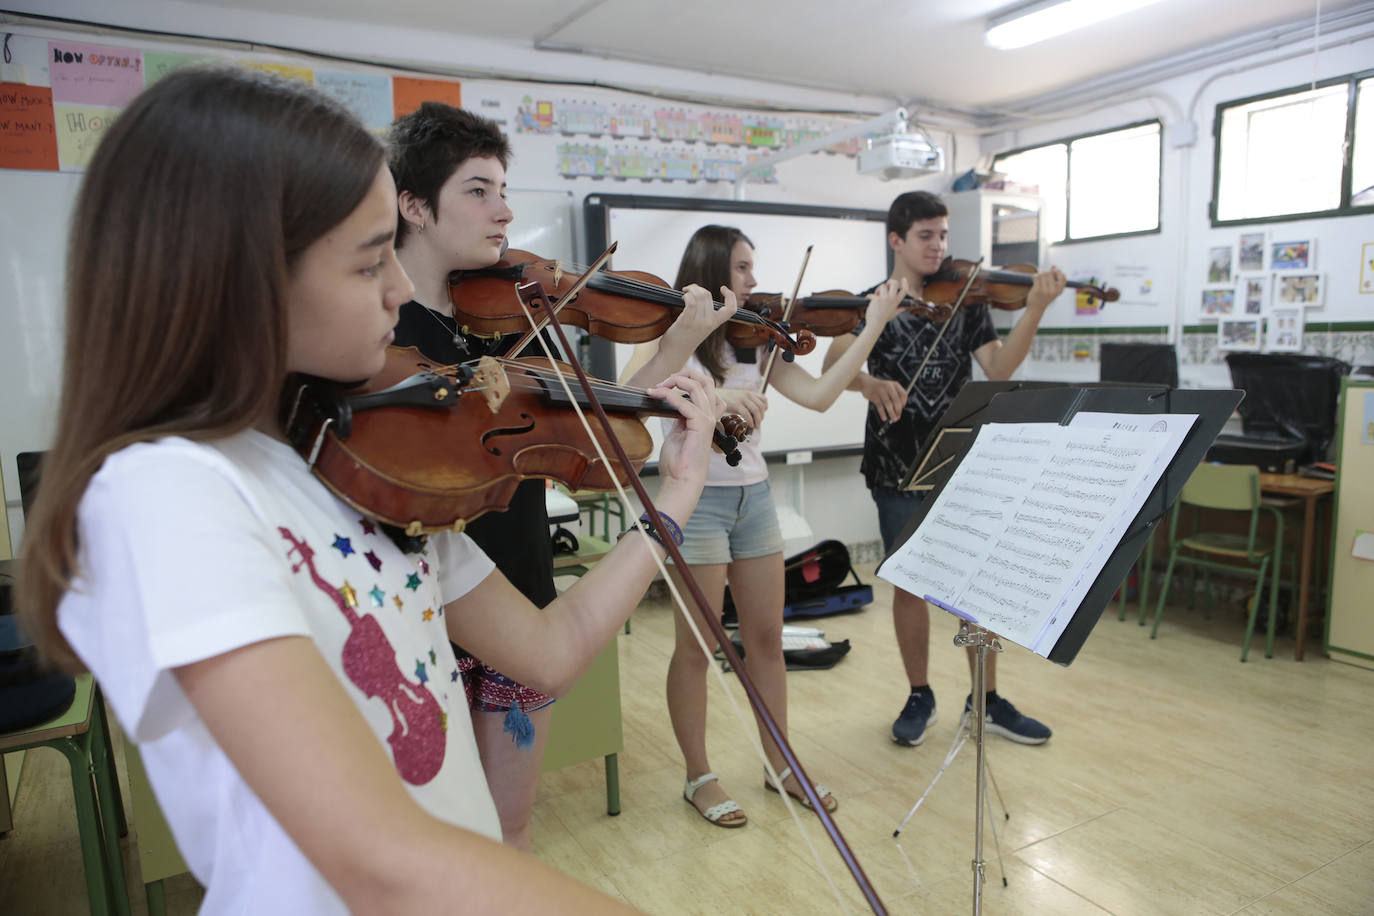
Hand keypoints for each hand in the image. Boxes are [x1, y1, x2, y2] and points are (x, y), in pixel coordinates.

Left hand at [649, 368, 723, 499]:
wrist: (681, 481)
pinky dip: (668, 395)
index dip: (687, 380)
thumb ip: (680, 418)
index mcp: (706, 417)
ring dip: (675, 381)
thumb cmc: (679, 463)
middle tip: (664, 380)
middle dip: (684, 373)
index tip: (666, 385)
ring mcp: (707, 420)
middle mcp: (709, 416)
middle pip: (705, 381)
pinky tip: (655, 395)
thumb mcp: (677, 433)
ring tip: (657, 386)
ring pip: (697, 386)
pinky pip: (685, 402)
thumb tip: (673, 405)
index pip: (705, 388)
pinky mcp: (701, 426)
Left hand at [660, 283, 737, 351]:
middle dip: (697, 288)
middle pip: (708, 295)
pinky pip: (691, 302)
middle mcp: (709, 323)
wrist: (675, 353)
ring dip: (691, 290)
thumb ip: (704, 312)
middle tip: (689, 290)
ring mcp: (698, 323)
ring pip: (699, 296)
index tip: (723, 288)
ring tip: (685, 293)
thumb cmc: (685, 337)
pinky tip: (683, 297)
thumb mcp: (701, 325)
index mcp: (715, 323)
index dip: (731, 296)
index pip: (731, 309)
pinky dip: (687, 296)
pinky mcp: (686, 322)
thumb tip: (699, 292)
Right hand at [718, 387, 767, 428]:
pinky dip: (750, 420)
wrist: (715, 394)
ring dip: (758, 420)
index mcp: (749, 393)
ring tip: (756, 426)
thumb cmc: (727, 399)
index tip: (762, 415)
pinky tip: (750, 425)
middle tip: (759, 424)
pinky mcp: (736, 404)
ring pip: (756, 410)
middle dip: (762, 416)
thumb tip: (753, 415)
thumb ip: (747, 403)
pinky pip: (747, 413)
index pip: (764, 399)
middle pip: (761, 406)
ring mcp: (742, 399)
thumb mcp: (739, 398)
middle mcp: (747, 395)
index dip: (765, 408)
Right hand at [860, 374, 906, 422]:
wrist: (866, 383)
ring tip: (893, 419)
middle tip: (898, 417)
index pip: (903, 394)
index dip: (904, 403)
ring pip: (888, 404)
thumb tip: (899, 410)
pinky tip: (884, 418)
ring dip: (892, 413)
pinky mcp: (874, 396)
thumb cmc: (880, 388)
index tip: (902, 409)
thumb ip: (895, 396)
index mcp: (895, 385)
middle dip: (898, 410)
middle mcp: (889, 387)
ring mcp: (881, 391)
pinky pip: (880, 406)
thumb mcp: (890, 388)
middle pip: (896, 400)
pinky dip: (882, 413)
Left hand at [864, 277, 910, 326]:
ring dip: (877, 290)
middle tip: (886, 285)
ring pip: (882, 286)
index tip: (903, 279)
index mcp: (897, 302)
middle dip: (890, 281)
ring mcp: (884, 298)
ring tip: (876, 297)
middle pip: (894, 283)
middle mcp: (892, 299)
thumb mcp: (893, 314)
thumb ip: (899, 310)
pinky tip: (868, 301)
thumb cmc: (883, 319)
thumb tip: (905, 308)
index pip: (904, 291)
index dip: (905, 283)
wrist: (875, 324)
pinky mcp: (877, 299)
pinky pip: (871, 294)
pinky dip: (869, 297)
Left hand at [1027, 266, 1066, 311]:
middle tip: (1042, 279)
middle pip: (1050, 273)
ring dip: (1040, 274)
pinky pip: (1036, 276)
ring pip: (1043, 274)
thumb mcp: (1053, 289)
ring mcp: (1046, 290)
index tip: (1053, 271)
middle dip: (1046, 273)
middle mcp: (1054, 290)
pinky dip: (1034, 276)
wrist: (1036, 309)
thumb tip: (1054, 266)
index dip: (1057, 272)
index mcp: (1059, 290)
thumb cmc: (1045, 297)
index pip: (1062, 276)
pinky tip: (1034, 279)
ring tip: (1038, 281)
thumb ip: (1055, 278)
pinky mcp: (1038, 290)